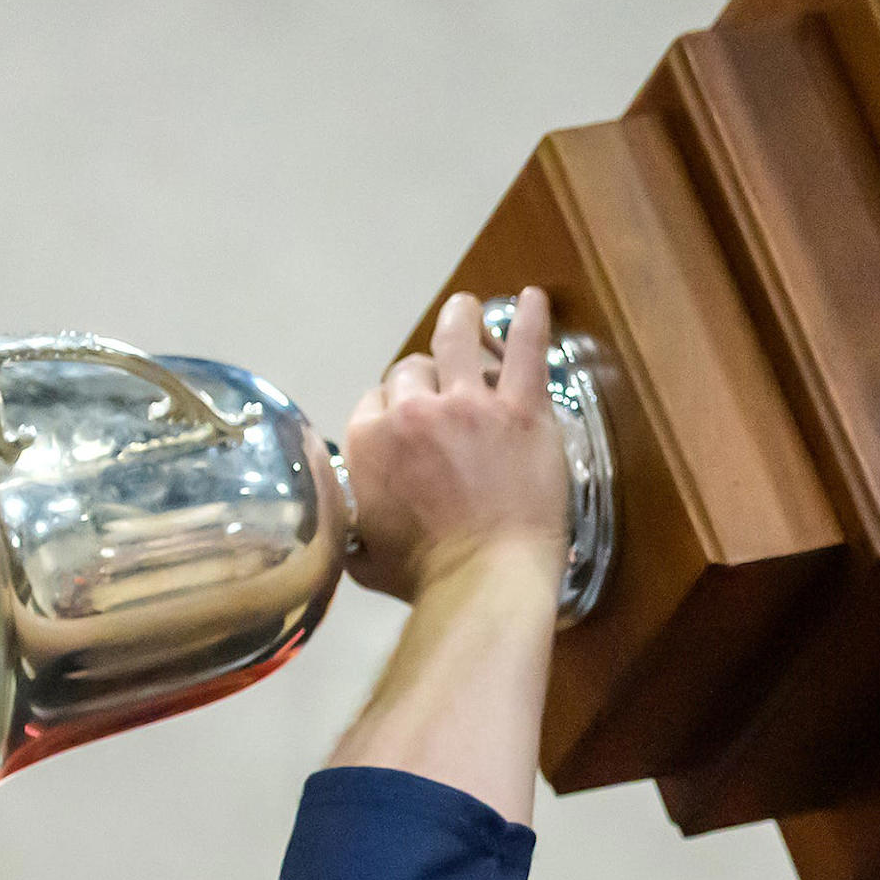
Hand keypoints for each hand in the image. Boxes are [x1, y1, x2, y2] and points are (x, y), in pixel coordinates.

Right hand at [342, 288, 567, 603]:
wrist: (485, 581)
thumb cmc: (425, 579)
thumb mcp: (361, 556)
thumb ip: (349, 524)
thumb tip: (343, 521)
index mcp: (368, 442)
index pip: (374, 399)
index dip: (393, 407)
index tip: (409, 419)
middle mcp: (412, 412)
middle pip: (412, 371)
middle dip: (425, 378)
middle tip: (443, 389)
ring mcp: (468, 405)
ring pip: (457, 339)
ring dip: (460, 319)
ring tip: (467, 310)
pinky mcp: (519, 410)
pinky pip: (526, 350)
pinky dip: (531, 320)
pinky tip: (535, 298)